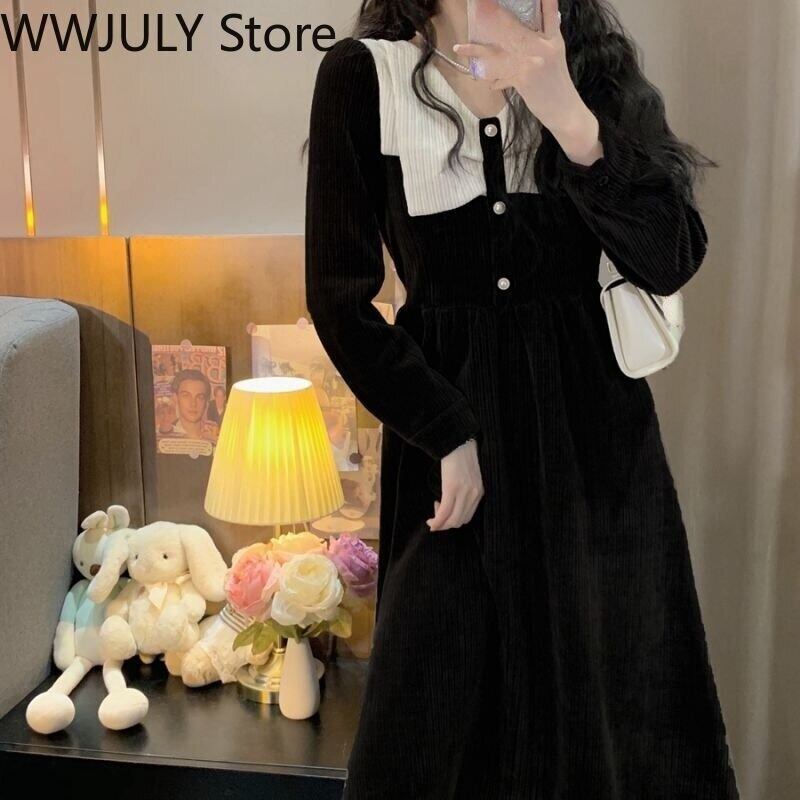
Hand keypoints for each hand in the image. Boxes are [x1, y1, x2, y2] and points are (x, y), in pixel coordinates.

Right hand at [426, 438, 483, 531]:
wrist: (456, 441)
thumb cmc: (460, 457)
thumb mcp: (468, 476)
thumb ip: (465, 490)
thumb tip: (453, 504)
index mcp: (479, 492)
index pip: (467, 517)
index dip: (454, 521)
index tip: (444, 515)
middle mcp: (474, 494)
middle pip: (460, 521)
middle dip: (446, 525)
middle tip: (436, 518)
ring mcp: (464, 492)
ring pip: (452, 520)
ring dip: (440, 523)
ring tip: (433, 517)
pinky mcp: (452, 488)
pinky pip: (444, 511)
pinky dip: (436, 519)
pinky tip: (431, 518)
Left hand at [453, 0, 602, 165]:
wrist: (565, 110)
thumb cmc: (557, 85)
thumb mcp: (556, 56)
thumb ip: (543, 41)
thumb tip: (524, 33)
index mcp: (553, 39)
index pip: (549, 11)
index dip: (542, 0)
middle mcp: (543, 46)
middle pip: (513, 27)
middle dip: (494, 16)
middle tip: (480, 5)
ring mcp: (532, 62)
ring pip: (498, 51)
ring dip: (476, 51)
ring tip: (460, 48)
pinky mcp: (524, 79)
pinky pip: (500, 76)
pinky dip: (492, 81)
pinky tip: (486, 83)